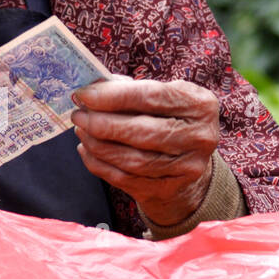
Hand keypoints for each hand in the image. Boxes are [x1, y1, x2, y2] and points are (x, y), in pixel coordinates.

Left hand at [70, 77, 218, 225]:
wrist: (187, 165)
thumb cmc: (167, 120)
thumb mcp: (162, 97)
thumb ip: (130, 90)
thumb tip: (91, 90)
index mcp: (199, 104)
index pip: (151, 97)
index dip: (113, 96)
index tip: (84, 94)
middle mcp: (199, 137)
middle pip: (141, 131)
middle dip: (102, 123)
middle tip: (78, 115)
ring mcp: (186, 167)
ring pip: (131, 159)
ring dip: (98, 144)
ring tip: (81, 131)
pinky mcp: (168, 189)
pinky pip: (124, 178)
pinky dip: (99, 164)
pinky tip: (87, 150)